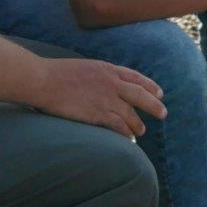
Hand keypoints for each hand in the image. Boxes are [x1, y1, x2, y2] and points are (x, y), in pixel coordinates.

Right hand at [36, 58, 166, 138]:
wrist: (43, 80)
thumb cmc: (55, 74)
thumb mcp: (83, 67)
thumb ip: (97, 75)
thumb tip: (100, 83)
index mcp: (107, 69)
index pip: (135, 77)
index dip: (150, 85)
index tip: (159, 92)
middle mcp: (112, 83)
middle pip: (141, 95)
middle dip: (154, 105)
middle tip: (163, 113)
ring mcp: (107, 98)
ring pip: (131, 114)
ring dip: (138, 124)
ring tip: (141, 131)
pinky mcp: (98, 113)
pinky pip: (119, 126)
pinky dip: (126, 133)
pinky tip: (129, 139)